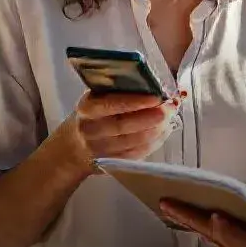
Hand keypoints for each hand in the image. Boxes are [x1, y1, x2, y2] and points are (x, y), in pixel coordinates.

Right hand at [61, 91, 177, 175]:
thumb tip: (151, 83)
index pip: (111, 105)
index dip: (135, 102)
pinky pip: (139, 153)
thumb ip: (117, 90)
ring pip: (135, 142)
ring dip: (158, 129)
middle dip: (153, 116)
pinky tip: (165, 130)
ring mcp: (102, 150)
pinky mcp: (114, 163)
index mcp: (87, 109)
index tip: (156, 96)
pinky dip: (156, 141)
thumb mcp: (96, 97)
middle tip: (171, 107)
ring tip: (170, 117)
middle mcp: (92, 131)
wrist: (75, 146)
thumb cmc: (92, 115)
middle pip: (125, 126)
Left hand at [160, 201, 245, 246]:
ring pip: (225, 244)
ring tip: (178, 211)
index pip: (244, 240)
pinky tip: (210, 225)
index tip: (212, 215)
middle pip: (222, 240)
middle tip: (166, 204)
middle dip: (193, 221)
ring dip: (201, 227)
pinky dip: (219, 233)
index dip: (227, 228)